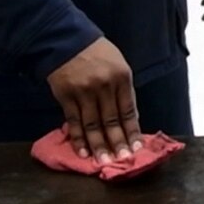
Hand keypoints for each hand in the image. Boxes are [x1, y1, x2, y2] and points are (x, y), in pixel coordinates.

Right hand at [45, 38, 141, 163]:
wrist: (66, 40)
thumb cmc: (97, 54)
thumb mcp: (118, 65)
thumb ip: (124, 91)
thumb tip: (131, 119)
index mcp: (121, 77)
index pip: (128, 111)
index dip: (132, 132)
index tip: (136, 149)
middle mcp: (104, 86)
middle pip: (111, 120)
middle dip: (117, 143)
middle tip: (121, 161)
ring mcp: (84, 92)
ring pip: (93, 125)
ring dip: (98, 146)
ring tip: (103, 162)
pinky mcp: (66, 97)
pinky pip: (74, 122)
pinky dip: (78, 139)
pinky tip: (83, 152)